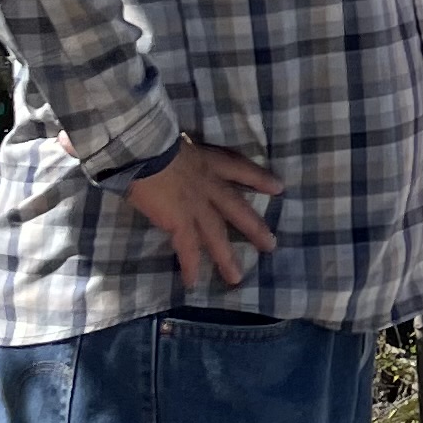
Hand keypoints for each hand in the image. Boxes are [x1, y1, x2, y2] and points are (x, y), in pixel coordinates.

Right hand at [121, 140, 283, 291]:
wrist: (144, 149)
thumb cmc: (153, 140)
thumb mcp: (177, 142)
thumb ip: (181, 154)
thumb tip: (172, 160)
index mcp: (208, 161)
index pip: (240, 169)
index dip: (259, 178)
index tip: (278, 187)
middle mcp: (209, 185)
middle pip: (237, 209)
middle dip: (254, 227)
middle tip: (271, 245)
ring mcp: (196, 206)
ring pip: (217, 235)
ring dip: (226, 258)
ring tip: (236, 278)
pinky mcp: (180, 222)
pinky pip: (188, 249)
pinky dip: (190, 266)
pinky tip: (193, 283)